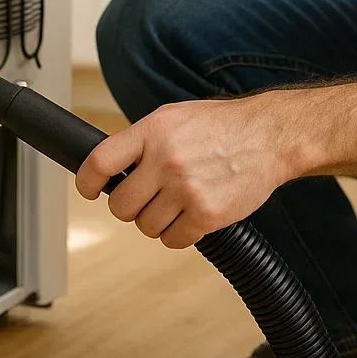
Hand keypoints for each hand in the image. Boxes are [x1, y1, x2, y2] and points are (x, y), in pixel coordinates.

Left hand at [74, 96, 295, 249]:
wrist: (270, 135)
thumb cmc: (222, 126)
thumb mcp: (175, 116)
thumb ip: (143, 139)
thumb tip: (111, 166)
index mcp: (153, 130)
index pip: (100, 162)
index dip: (86, 182)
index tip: (89, 190)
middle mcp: (166, 159)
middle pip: (120, 205)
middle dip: (130, 207)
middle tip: (148, 198)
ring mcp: (186, 188)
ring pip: (146, 227)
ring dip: (157, 222)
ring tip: (177, 204)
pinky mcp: (207, 213)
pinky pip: (173, 240)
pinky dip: (179, 234)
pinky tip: (191, 217)